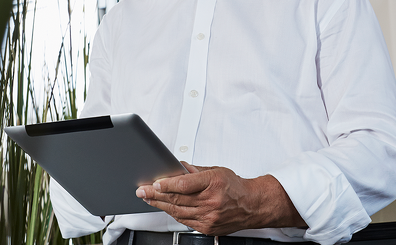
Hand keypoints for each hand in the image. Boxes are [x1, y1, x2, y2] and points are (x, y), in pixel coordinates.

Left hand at [135, 162, 305, 235]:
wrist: (253, 206)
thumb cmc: (236, 187)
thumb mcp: (216, 170)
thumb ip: (195, 171)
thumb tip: (176, 168)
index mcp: (213, 183)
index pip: (185, 184)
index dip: (167, 184)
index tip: (154, 183)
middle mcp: (211, 201)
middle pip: (177, 199)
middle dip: (156, 195)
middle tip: (142, 191)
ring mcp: (209, 217)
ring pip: (178, 211)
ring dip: (160, 205)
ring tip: (148, 199)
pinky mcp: (207, 227)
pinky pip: (184, 220)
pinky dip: (172, 213)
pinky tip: (164, 208)